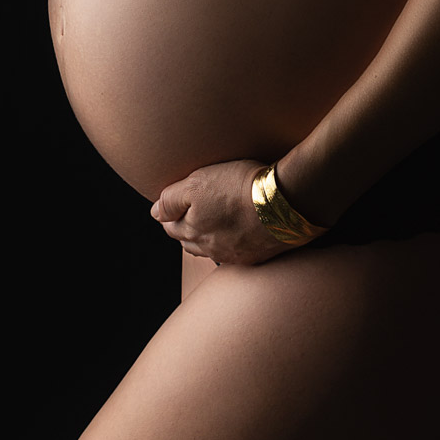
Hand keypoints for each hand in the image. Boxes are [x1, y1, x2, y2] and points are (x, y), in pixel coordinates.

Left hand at [150, 159, 289, 265]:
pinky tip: (240, 233)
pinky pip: (238, 253)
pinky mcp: (259, 255)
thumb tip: (154, 213)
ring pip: (213, 250)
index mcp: (193, 231)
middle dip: (186, 229)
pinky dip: (234, 243)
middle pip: (190, 242)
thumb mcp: (196, 184)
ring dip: (210, 238)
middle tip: (189, 215)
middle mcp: (211, 249)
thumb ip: (171, 199)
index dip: (169, 215)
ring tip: (213, 225)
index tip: (171, 206)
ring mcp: (236, 255)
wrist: (284, 202)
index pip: (171, 227)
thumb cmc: (238, 188)